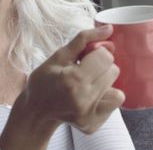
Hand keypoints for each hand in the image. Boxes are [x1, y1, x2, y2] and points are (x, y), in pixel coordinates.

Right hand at [0, 25, 124, 148]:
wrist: (35, 112)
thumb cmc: (44, 81)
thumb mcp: (59, 56)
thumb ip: (84, 39)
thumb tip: (109, 28)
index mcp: (74, 79)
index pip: (106, 57)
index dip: (97, 53)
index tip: (86, 57)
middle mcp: (84, 99)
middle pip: (113, 71)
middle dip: (101, 67)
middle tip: (85, 71)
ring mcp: (89, 115)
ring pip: (117, 87)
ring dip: (105, 83)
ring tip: (88, 84)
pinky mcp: (93, 124)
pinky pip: (114, 103)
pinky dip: (106, 96)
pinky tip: (91, 96)